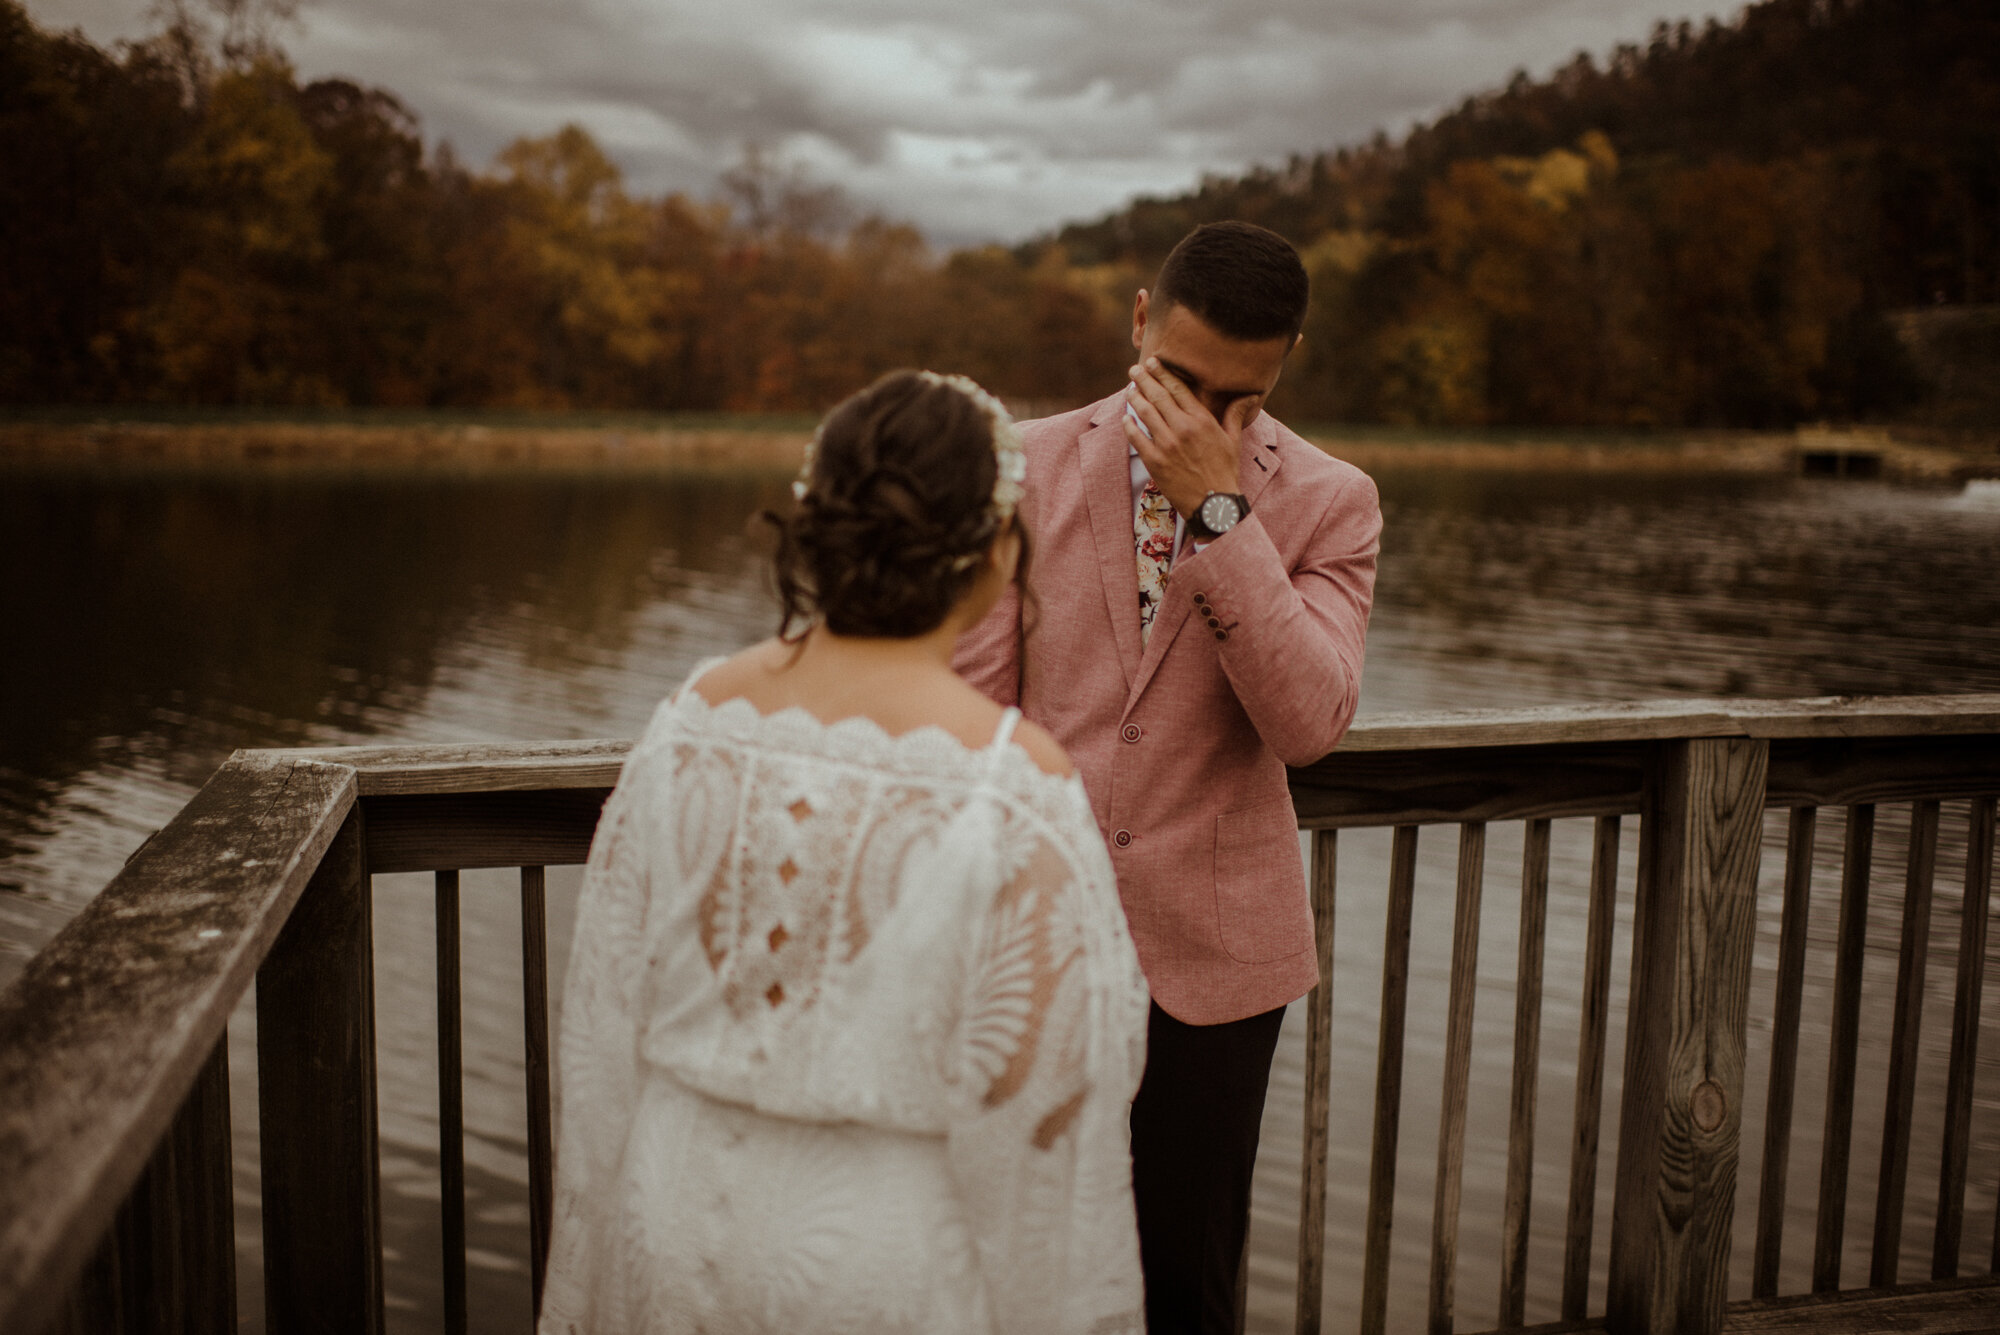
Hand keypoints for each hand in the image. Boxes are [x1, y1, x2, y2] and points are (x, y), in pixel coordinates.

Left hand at [1121, 358, 1254, 518]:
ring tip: (1130, 389)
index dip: (1163, 373)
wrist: (1213, 504)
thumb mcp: (1233, 440)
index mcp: (1202, 420)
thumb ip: (1235, 414)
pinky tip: (1126, 418)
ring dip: (1135, 398)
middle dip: (1144, 379)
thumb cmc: (1225, 471)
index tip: (1153, 363)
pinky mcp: (1155, 462)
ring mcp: (1167, 445)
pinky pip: (1137, 438)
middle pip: (1158, 396)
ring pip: (1145, 413)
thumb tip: (1250, 396)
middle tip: (1134, 369)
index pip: (1178, 389)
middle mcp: (1183, 428)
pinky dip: (1129, 425)